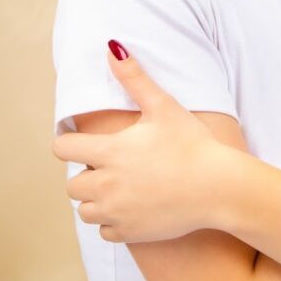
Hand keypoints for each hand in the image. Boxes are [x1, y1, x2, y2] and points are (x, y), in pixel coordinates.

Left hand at [51, 43, 226, 241]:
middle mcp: (106, 186)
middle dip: (85, 174)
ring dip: (95, 200)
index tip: (81, 140)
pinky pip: (105, 231)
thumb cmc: (193, 144)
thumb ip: (133, 78)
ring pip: (85, 211)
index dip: (68, 142)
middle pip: (71, 185)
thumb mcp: (163, 106)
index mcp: (109, 153)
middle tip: (108, 165)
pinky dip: (113, 221)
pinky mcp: (130, 233)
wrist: (219, 188)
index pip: (62, 149)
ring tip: (118, 186)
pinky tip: (131, 206)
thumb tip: (111, 47)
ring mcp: (117, 213)